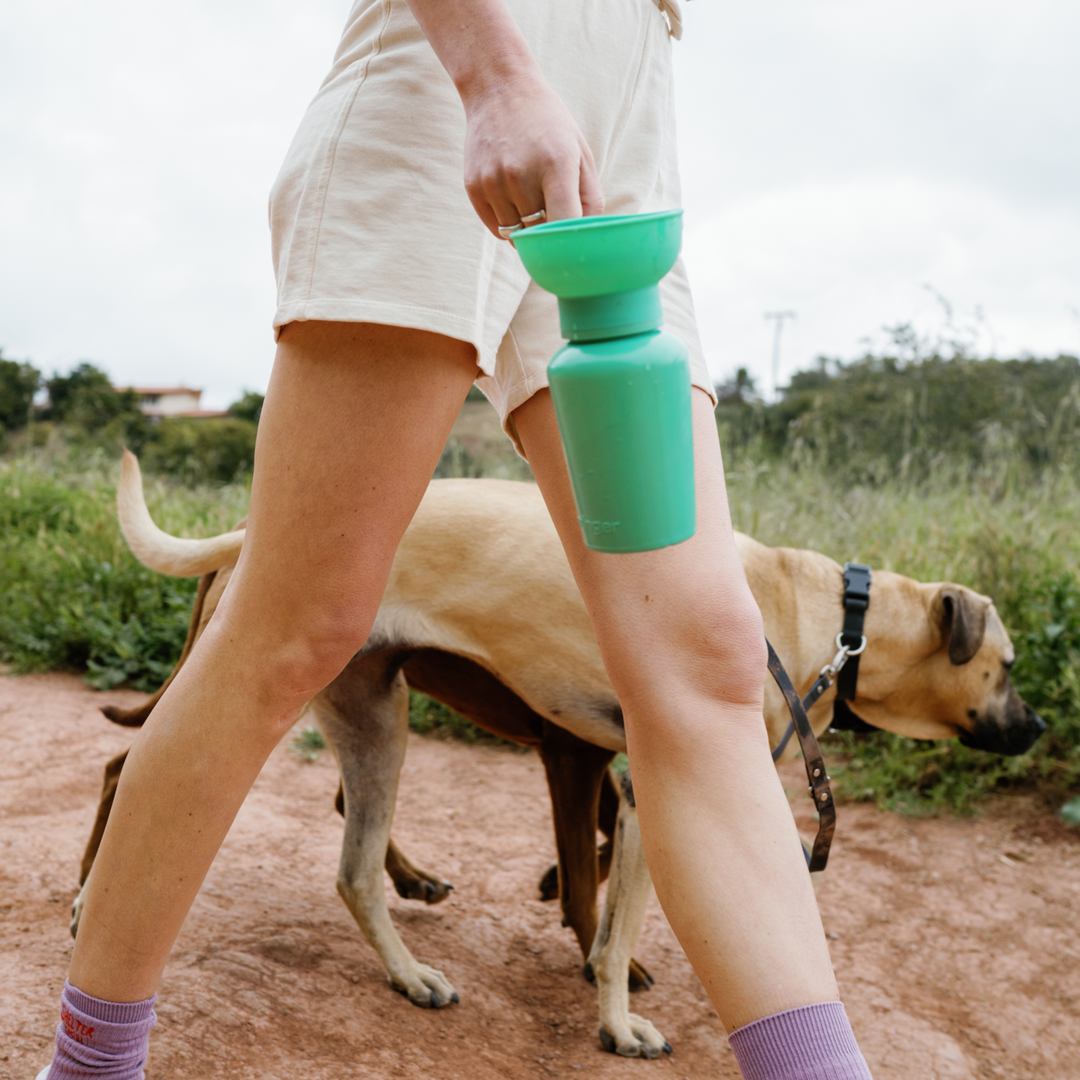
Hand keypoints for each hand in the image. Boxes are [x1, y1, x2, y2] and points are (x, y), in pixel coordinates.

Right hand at [461, 70, 603, 238]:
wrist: (499, 89)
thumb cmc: (549, 125)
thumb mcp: (580, 152)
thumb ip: (590, 198)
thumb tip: (586, 240)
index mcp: (556, 165)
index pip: (564, 225)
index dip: (570, 245)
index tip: (576, 253)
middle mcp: (521, 175)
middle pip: (539, 235)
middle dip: (550, 237)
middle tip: (555, 223)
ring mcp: (494, 182)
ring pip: (516, 235)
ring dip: (528, 230)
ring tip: (533, 202)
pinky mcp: (474, 187)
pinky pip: (496, 228)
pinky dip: (509, 225)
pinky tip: (514, 201)